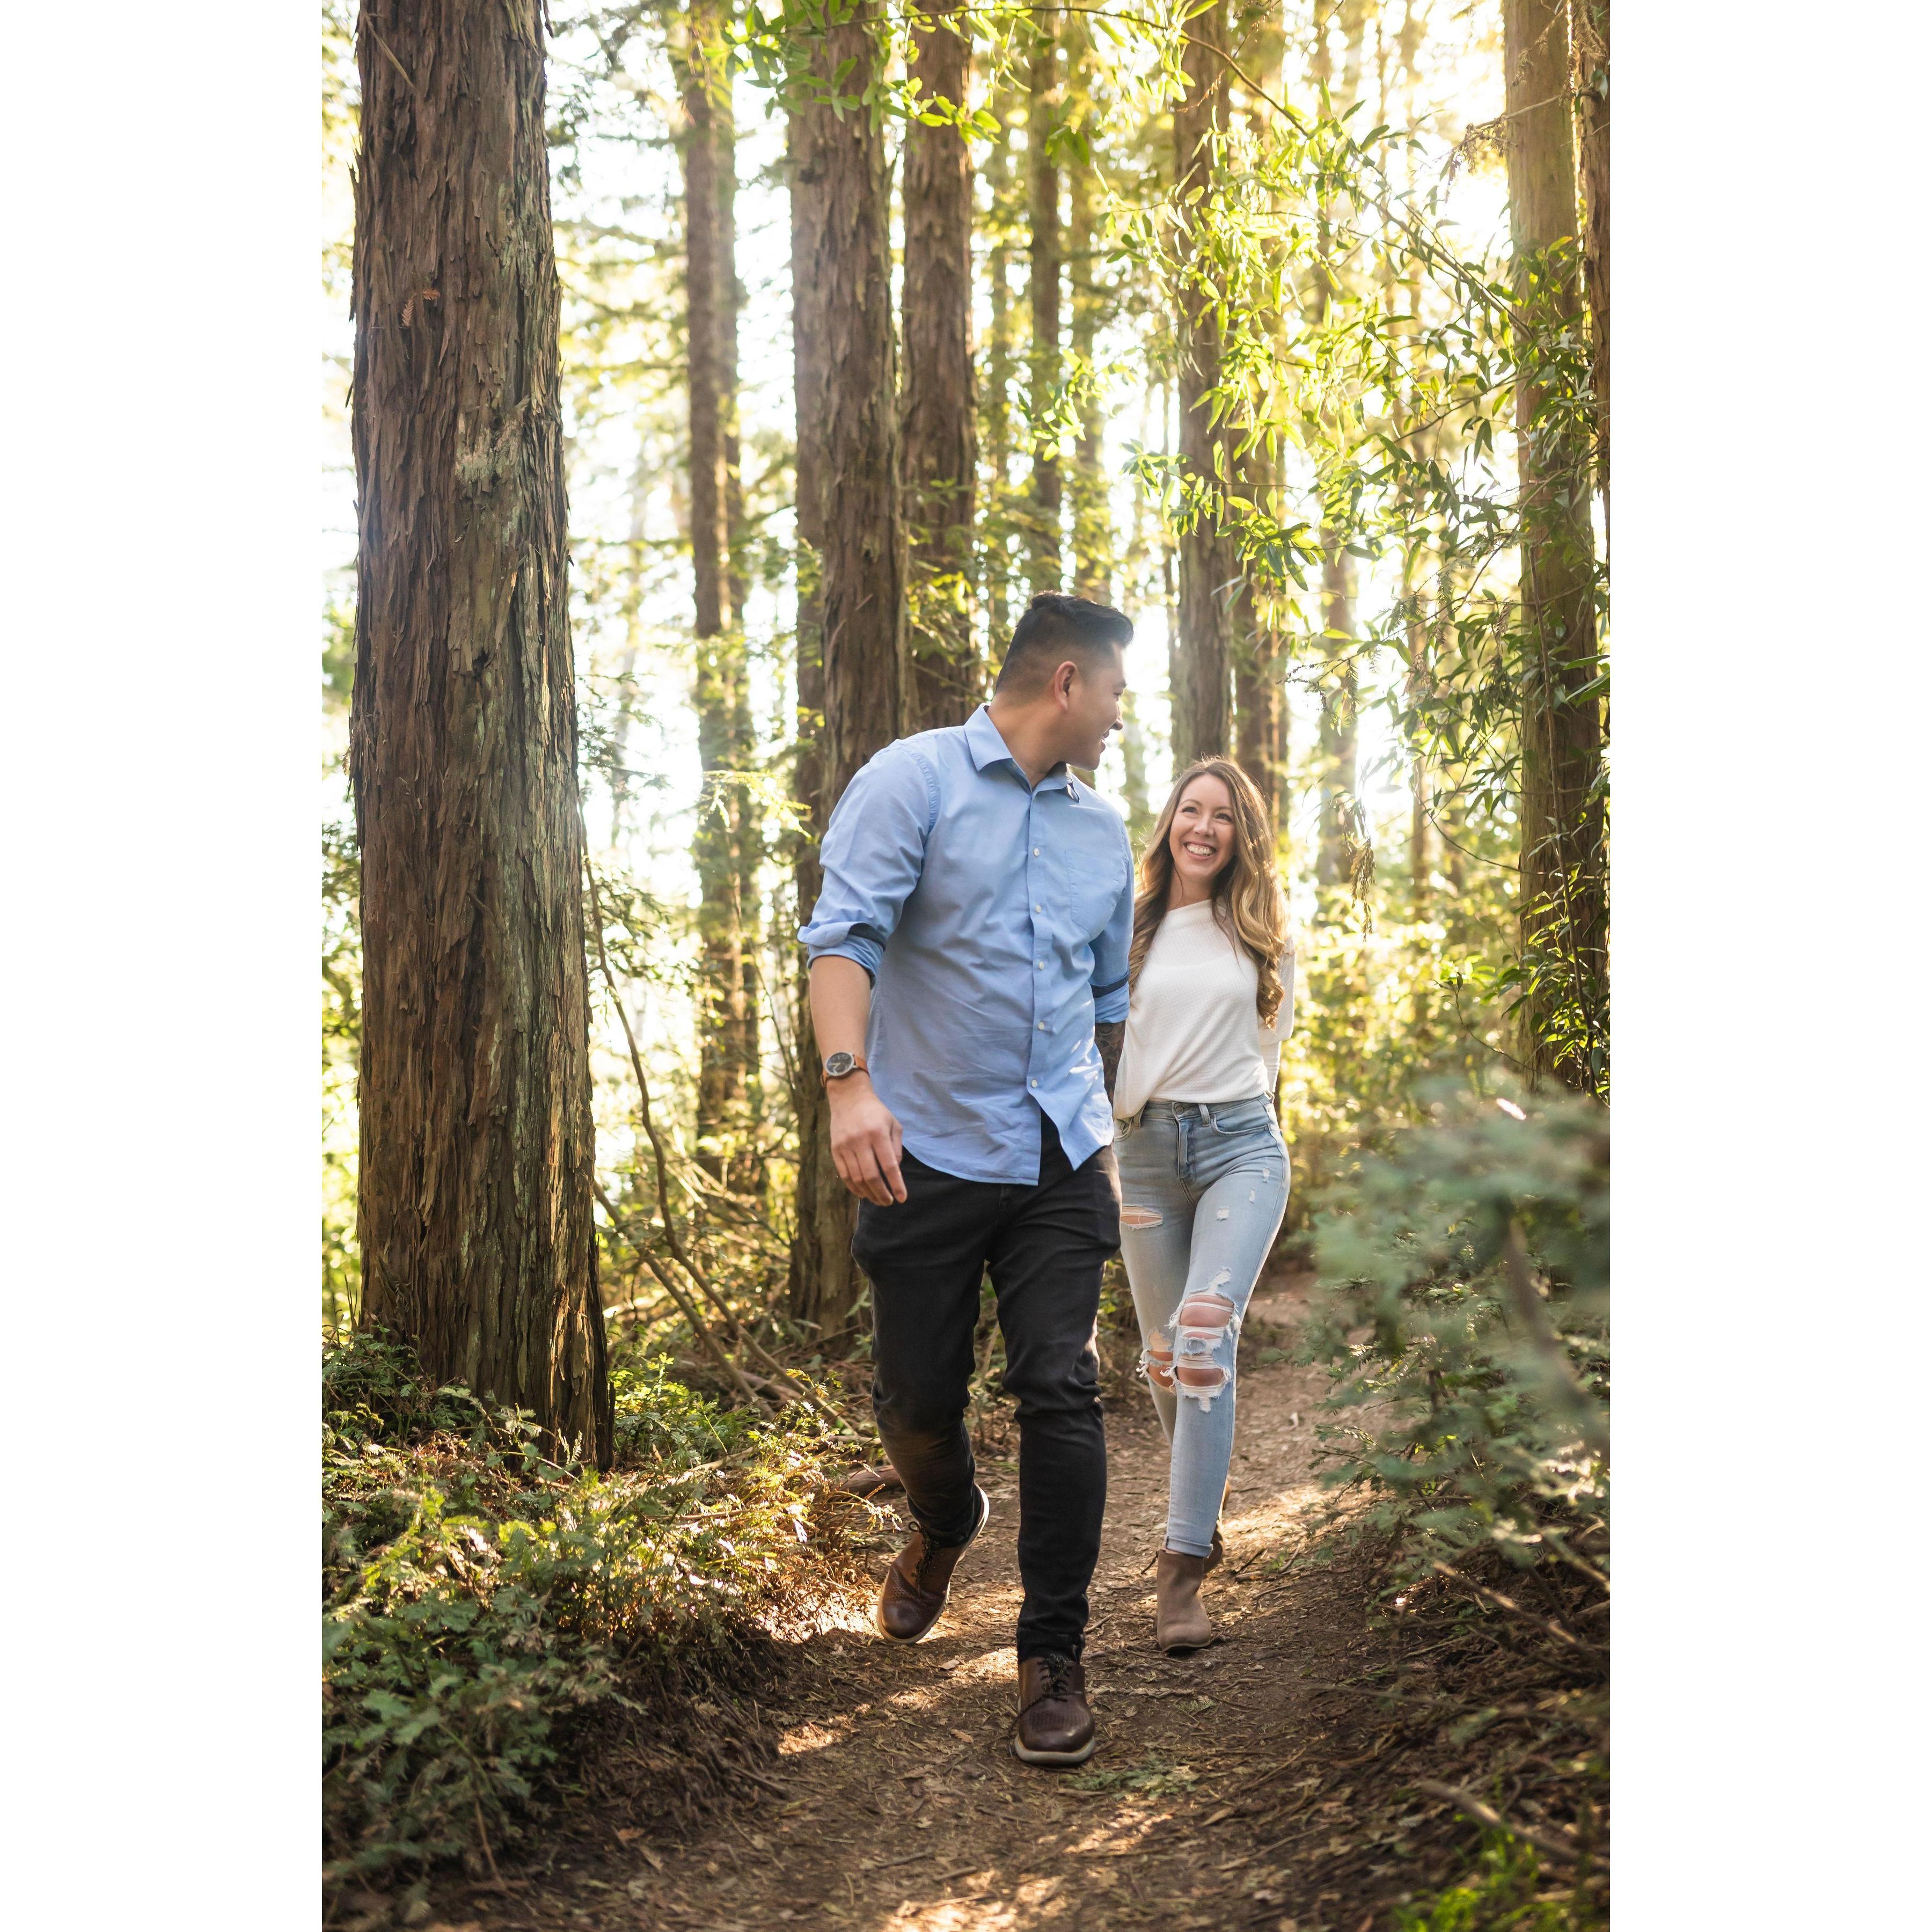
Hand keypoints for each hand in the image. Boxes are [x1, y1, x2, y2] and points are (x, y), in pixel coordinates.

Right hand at [828, 1079, 906, 1204]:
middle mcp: (861, 1140)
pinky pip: (844, 1174)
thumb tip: (895, 1172)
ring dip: (869, 1193)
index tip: (902, 1198)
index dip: (896, 1184)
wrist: (849, 1098)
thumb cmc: (876, 1112)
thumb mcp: (893, 1124)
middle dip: (882, 1193)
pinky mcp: (835, 1149)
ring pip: (857, 1178)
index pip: (889, 1165)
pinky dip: (854, 1187)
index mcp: (878, 1133)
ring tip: (878, 1200)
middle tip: (889, 1202)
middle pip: (871, 1176)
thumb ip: (896, 1149)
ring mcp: (845, 1146)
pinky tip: (863, 1193)